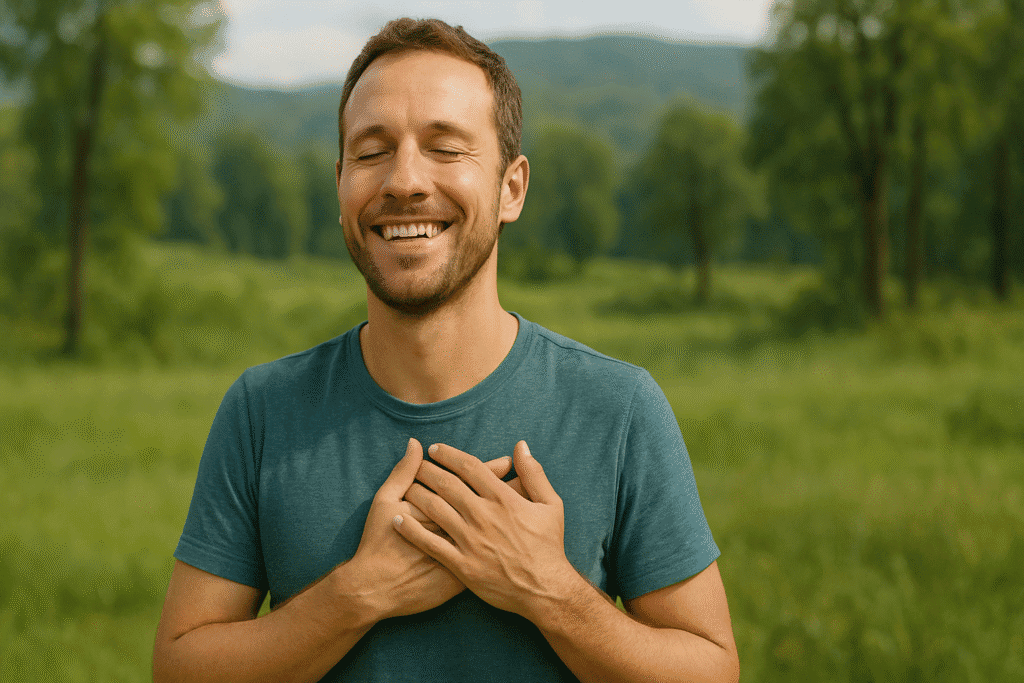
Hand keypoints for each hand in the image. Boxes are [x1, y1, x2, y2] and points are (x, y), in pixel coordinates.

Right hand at [344, 438, 516, 619]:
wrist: (376, 589)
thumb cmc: (378, 543)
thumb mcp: (384, 502)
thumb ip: (403, 472)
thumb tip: (416, 444)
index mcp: (441, 506)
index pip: (473, 480)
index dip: (491, 469)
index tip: (507, 460)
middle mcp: (456, 528)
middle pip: (489, 502)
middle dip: (509, 488)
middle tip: (524, 478)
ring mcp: (461, 553)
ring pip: (493, 529)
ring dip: (510, 514)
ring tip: (523, 501)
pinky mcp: (462, 574)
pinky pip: (488, 555)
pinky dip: (501, 544)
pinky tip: (511, 537)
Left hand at [394, 441, 576, 619]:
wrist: (545, 589)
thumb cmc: (549, 546)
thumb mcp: (551, 504)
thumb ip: (534, 473)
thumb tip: (520, 446)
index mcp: (503, 499)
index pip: (470, 467)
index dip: (449, 455)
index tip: (435, 449)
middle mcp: (483, 515)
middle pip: (447, 485)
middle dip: (427, 471)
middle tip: (416, 465)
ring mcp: (471, 540)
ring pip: (435, 509)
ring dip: (416, 495)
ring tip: (405, 488)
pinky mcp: (462, 564)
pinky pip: (430, 543)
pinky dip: (411, 530)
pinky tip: (397, 520)